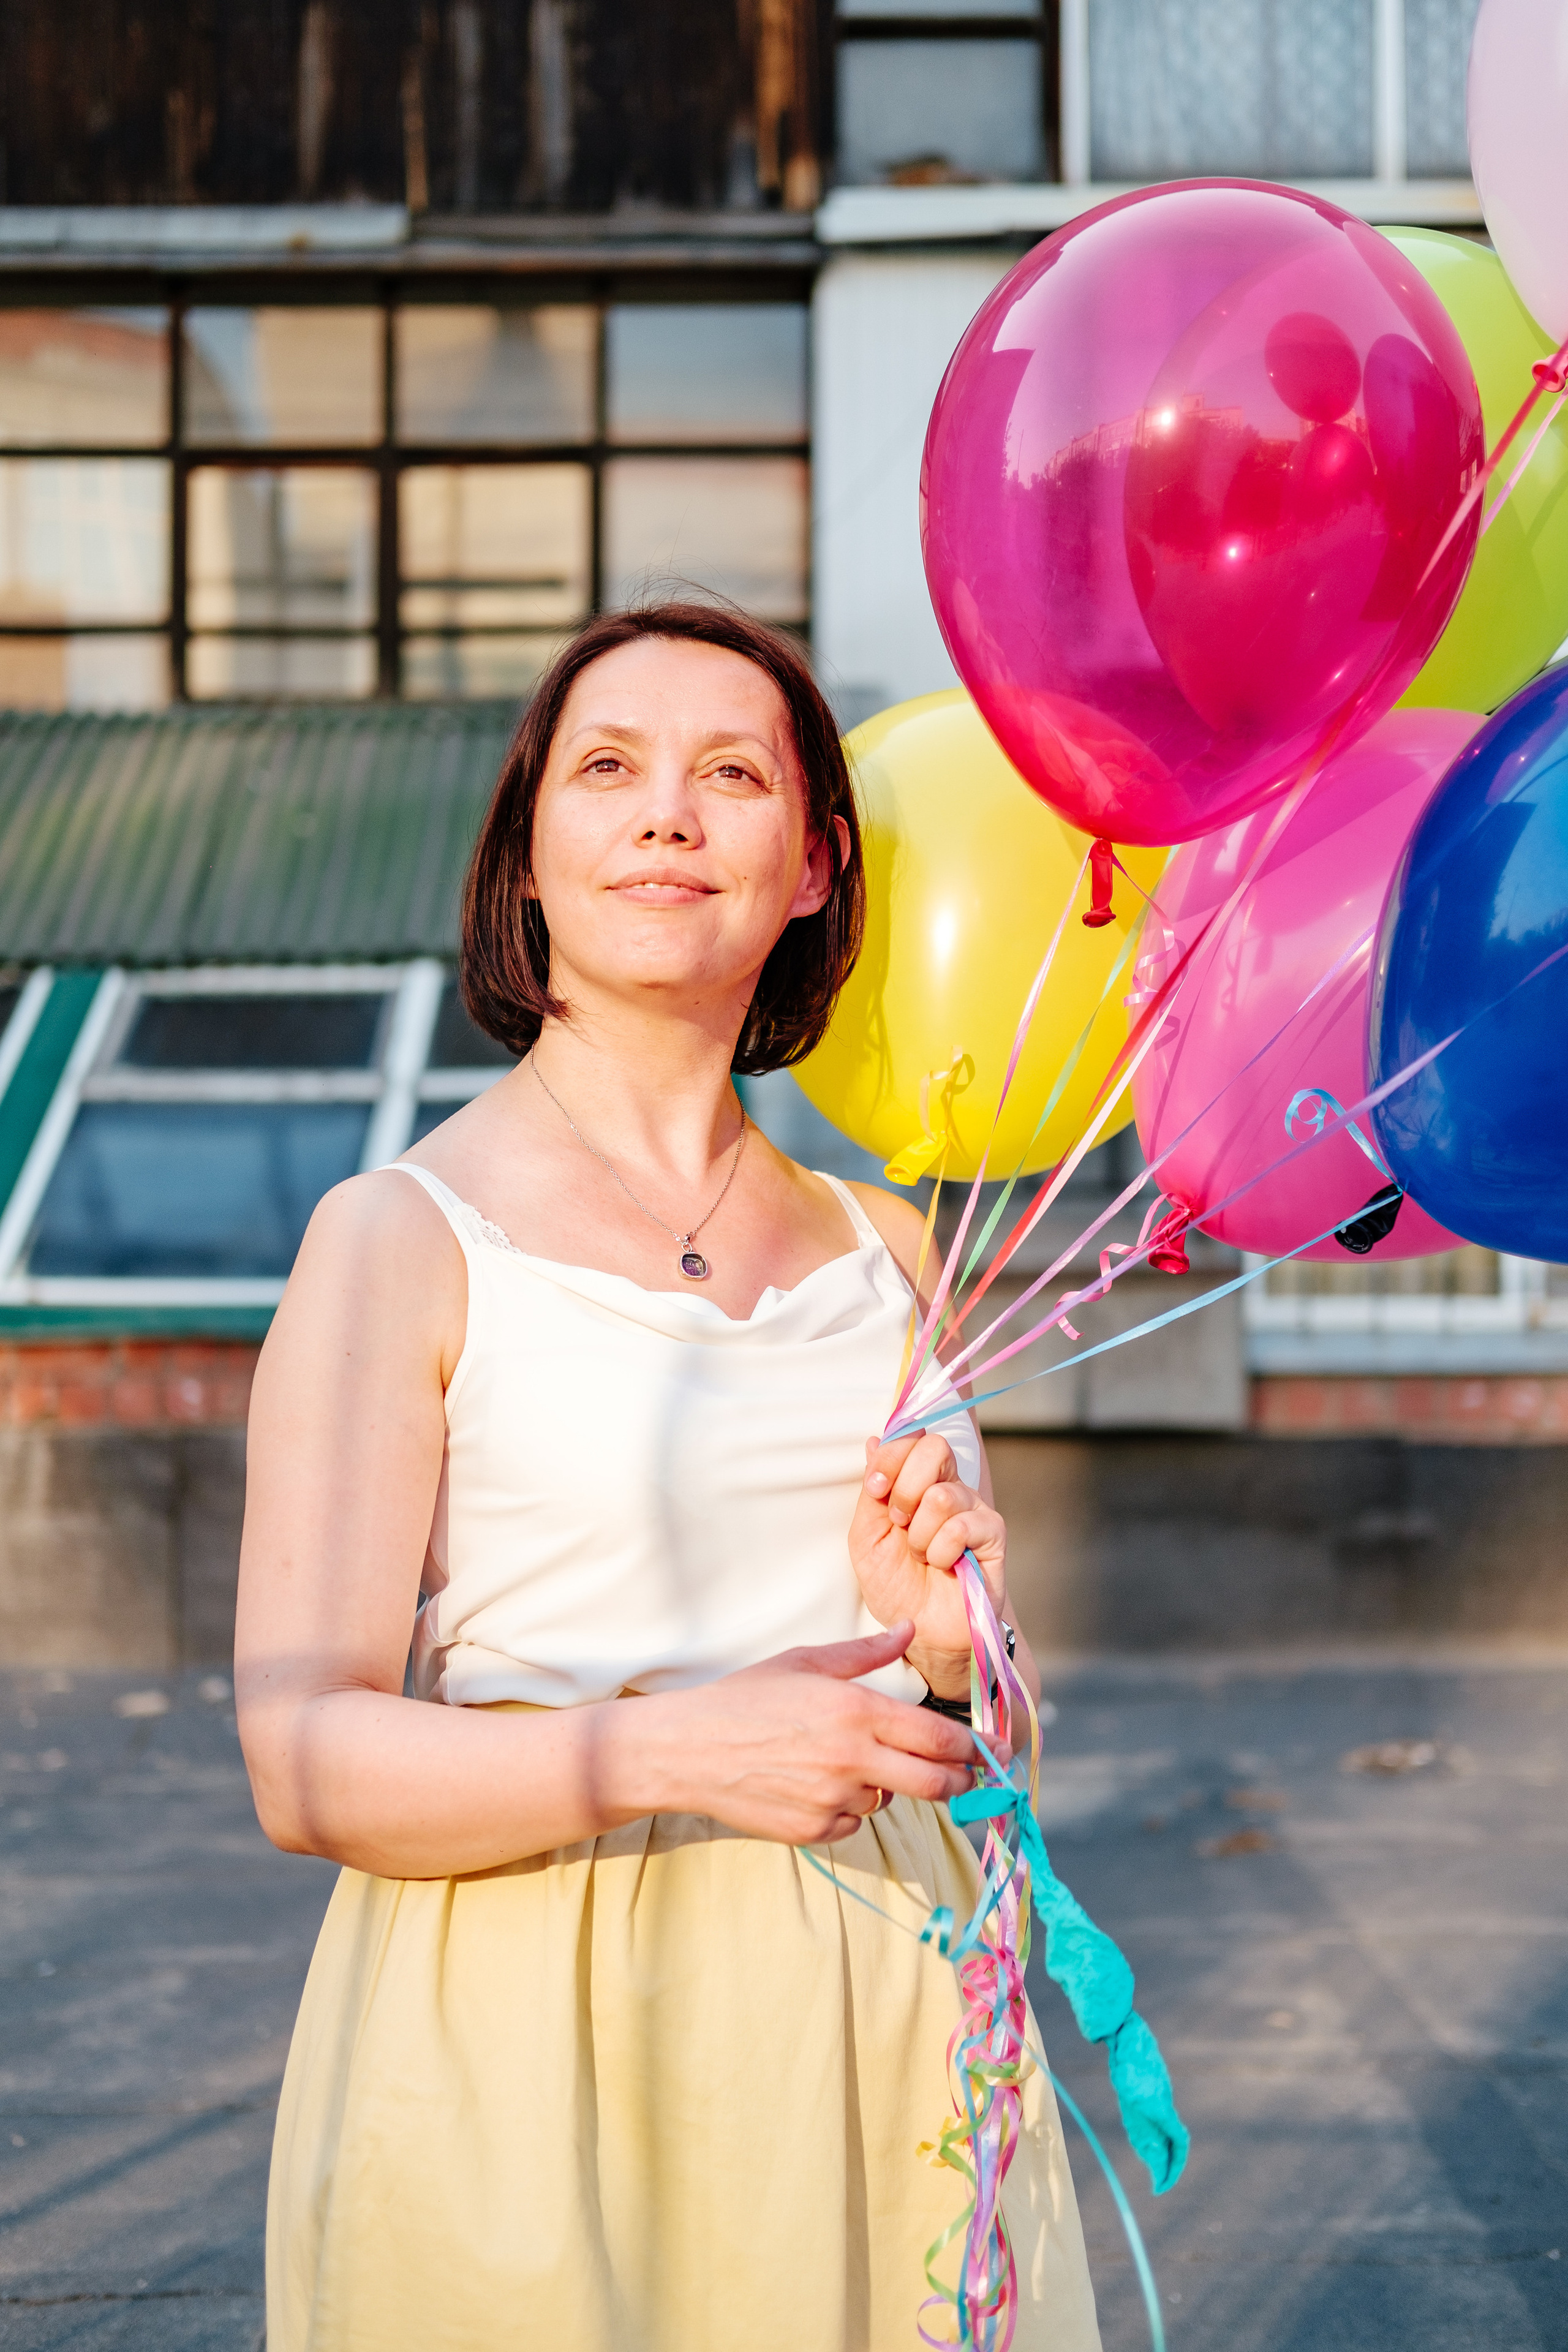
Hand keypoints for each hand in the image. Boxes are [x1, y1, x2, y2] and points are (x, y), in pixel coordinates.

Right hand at [643, 1623, 975, 1844]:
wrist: (688, 1750)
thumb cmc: (747, 1698)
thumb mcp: (806, 1661)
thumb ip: (866, 1652)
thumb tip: (908, 1628)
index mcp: (856, 1711)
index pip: (939, 1738)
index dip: (974, 1748)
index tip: (993, 1751)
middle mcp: (852, 1760)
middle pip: (936, 1783)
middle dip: (959, 1781)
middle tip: (964, 1775)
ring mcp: (833, 1801)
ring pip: (889, 1801)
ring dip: (886, 1787)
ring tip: (848, 1763)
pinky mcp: (813, 1832)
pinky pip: (854, 1824)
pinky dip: (849, 1809)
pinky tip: (817, 1785)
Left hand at [849, 1431, 1007, 1701]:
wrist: (921, 1633)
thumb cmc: (895, 1585)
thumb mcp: (867, 1536)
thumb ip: (872, 1490)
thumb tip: (874, 1440)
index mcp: (919, 1482)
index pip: (912, 1438)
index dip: (891, 1456)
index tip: (875, 1488)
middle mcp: (950, 1488)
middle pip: (935, 1447)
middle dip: (905, 1489)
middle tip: (900, 1523)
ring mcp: (973, 1510)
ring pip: (943, 1495)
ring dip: (920, 1534)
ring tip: (923, 1556)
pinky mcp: (992, 1535)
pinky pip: (962, 1526)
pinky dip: (941, 1551)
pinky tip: (944, 1566)